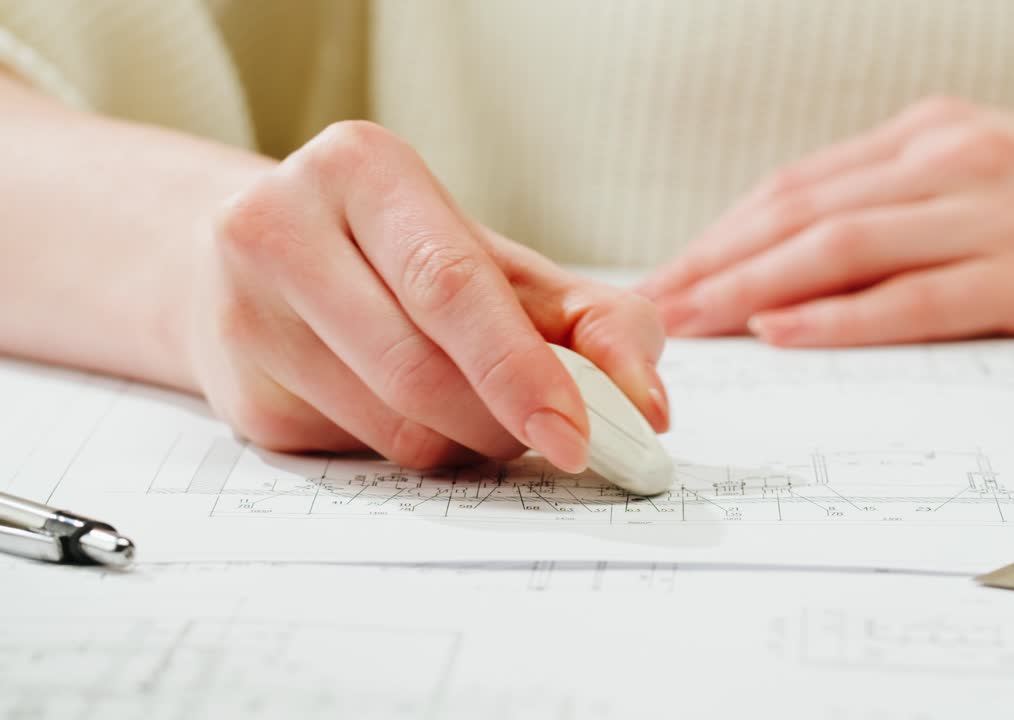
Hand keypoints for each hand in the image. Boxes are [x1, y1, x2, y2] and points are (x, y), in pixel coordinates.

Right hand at [187, 121, 667, 470]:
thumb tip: (650, 407)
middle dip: (504, 419)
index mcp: (362, 169)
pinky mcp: (240, 394)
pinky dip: (414, 452)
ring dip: (467, 442)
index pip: (450, 283)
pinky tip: (412, 412)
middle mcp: (281, 226)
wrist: (269, 262)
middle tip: (552, 434)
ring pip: (392, 426)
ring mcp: (247, 315)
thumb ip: (595, 320)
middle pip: (420, 367)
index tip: (578, 434)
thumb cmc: (408, 261)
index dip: (521, 369)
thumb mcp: (506, 266)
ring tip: (479, 410)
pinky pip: (359, 457)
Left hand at [640, 98, 1013, 345]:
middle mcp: (949, 161)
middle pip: (801, 211)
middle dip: (715, 259)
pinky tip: (783, 331)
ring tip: (689, 319)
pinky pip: (914, 296)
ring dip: (751, 285)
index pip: (799, 185)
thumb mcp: (993, 173)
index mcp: (932, 137)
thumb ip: (908, 202)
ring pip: (840, 247)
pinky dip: (841, 316)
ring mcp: (989, 212)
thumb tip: (813, 254)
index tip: (672, 271)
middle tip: (652, 303)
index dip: (724, 231)